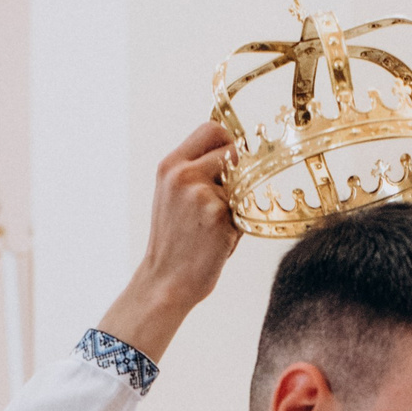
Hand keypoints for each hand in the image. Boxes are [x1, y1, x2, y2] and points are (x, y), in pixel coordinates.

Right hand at [97, 121, 243, 362]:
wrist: (166, 281)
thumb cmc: (176, 241)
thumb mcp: (174, 196)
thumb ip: (197, 172)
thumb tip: (238, 154)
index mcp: (170, 165)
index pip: (212, 128)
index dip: (228, 143)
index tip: (230, 163)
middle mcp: (183, 173)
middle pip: (233, 149)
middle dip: (238, 171)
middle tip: (227, 198)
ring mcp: (201, 193)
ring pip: (243, 181)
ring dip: (238, 201)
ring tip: (216, 225)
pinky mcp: (218, 214)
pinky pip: (245, 210)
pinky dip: (238, 225)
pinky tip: (218, 240)